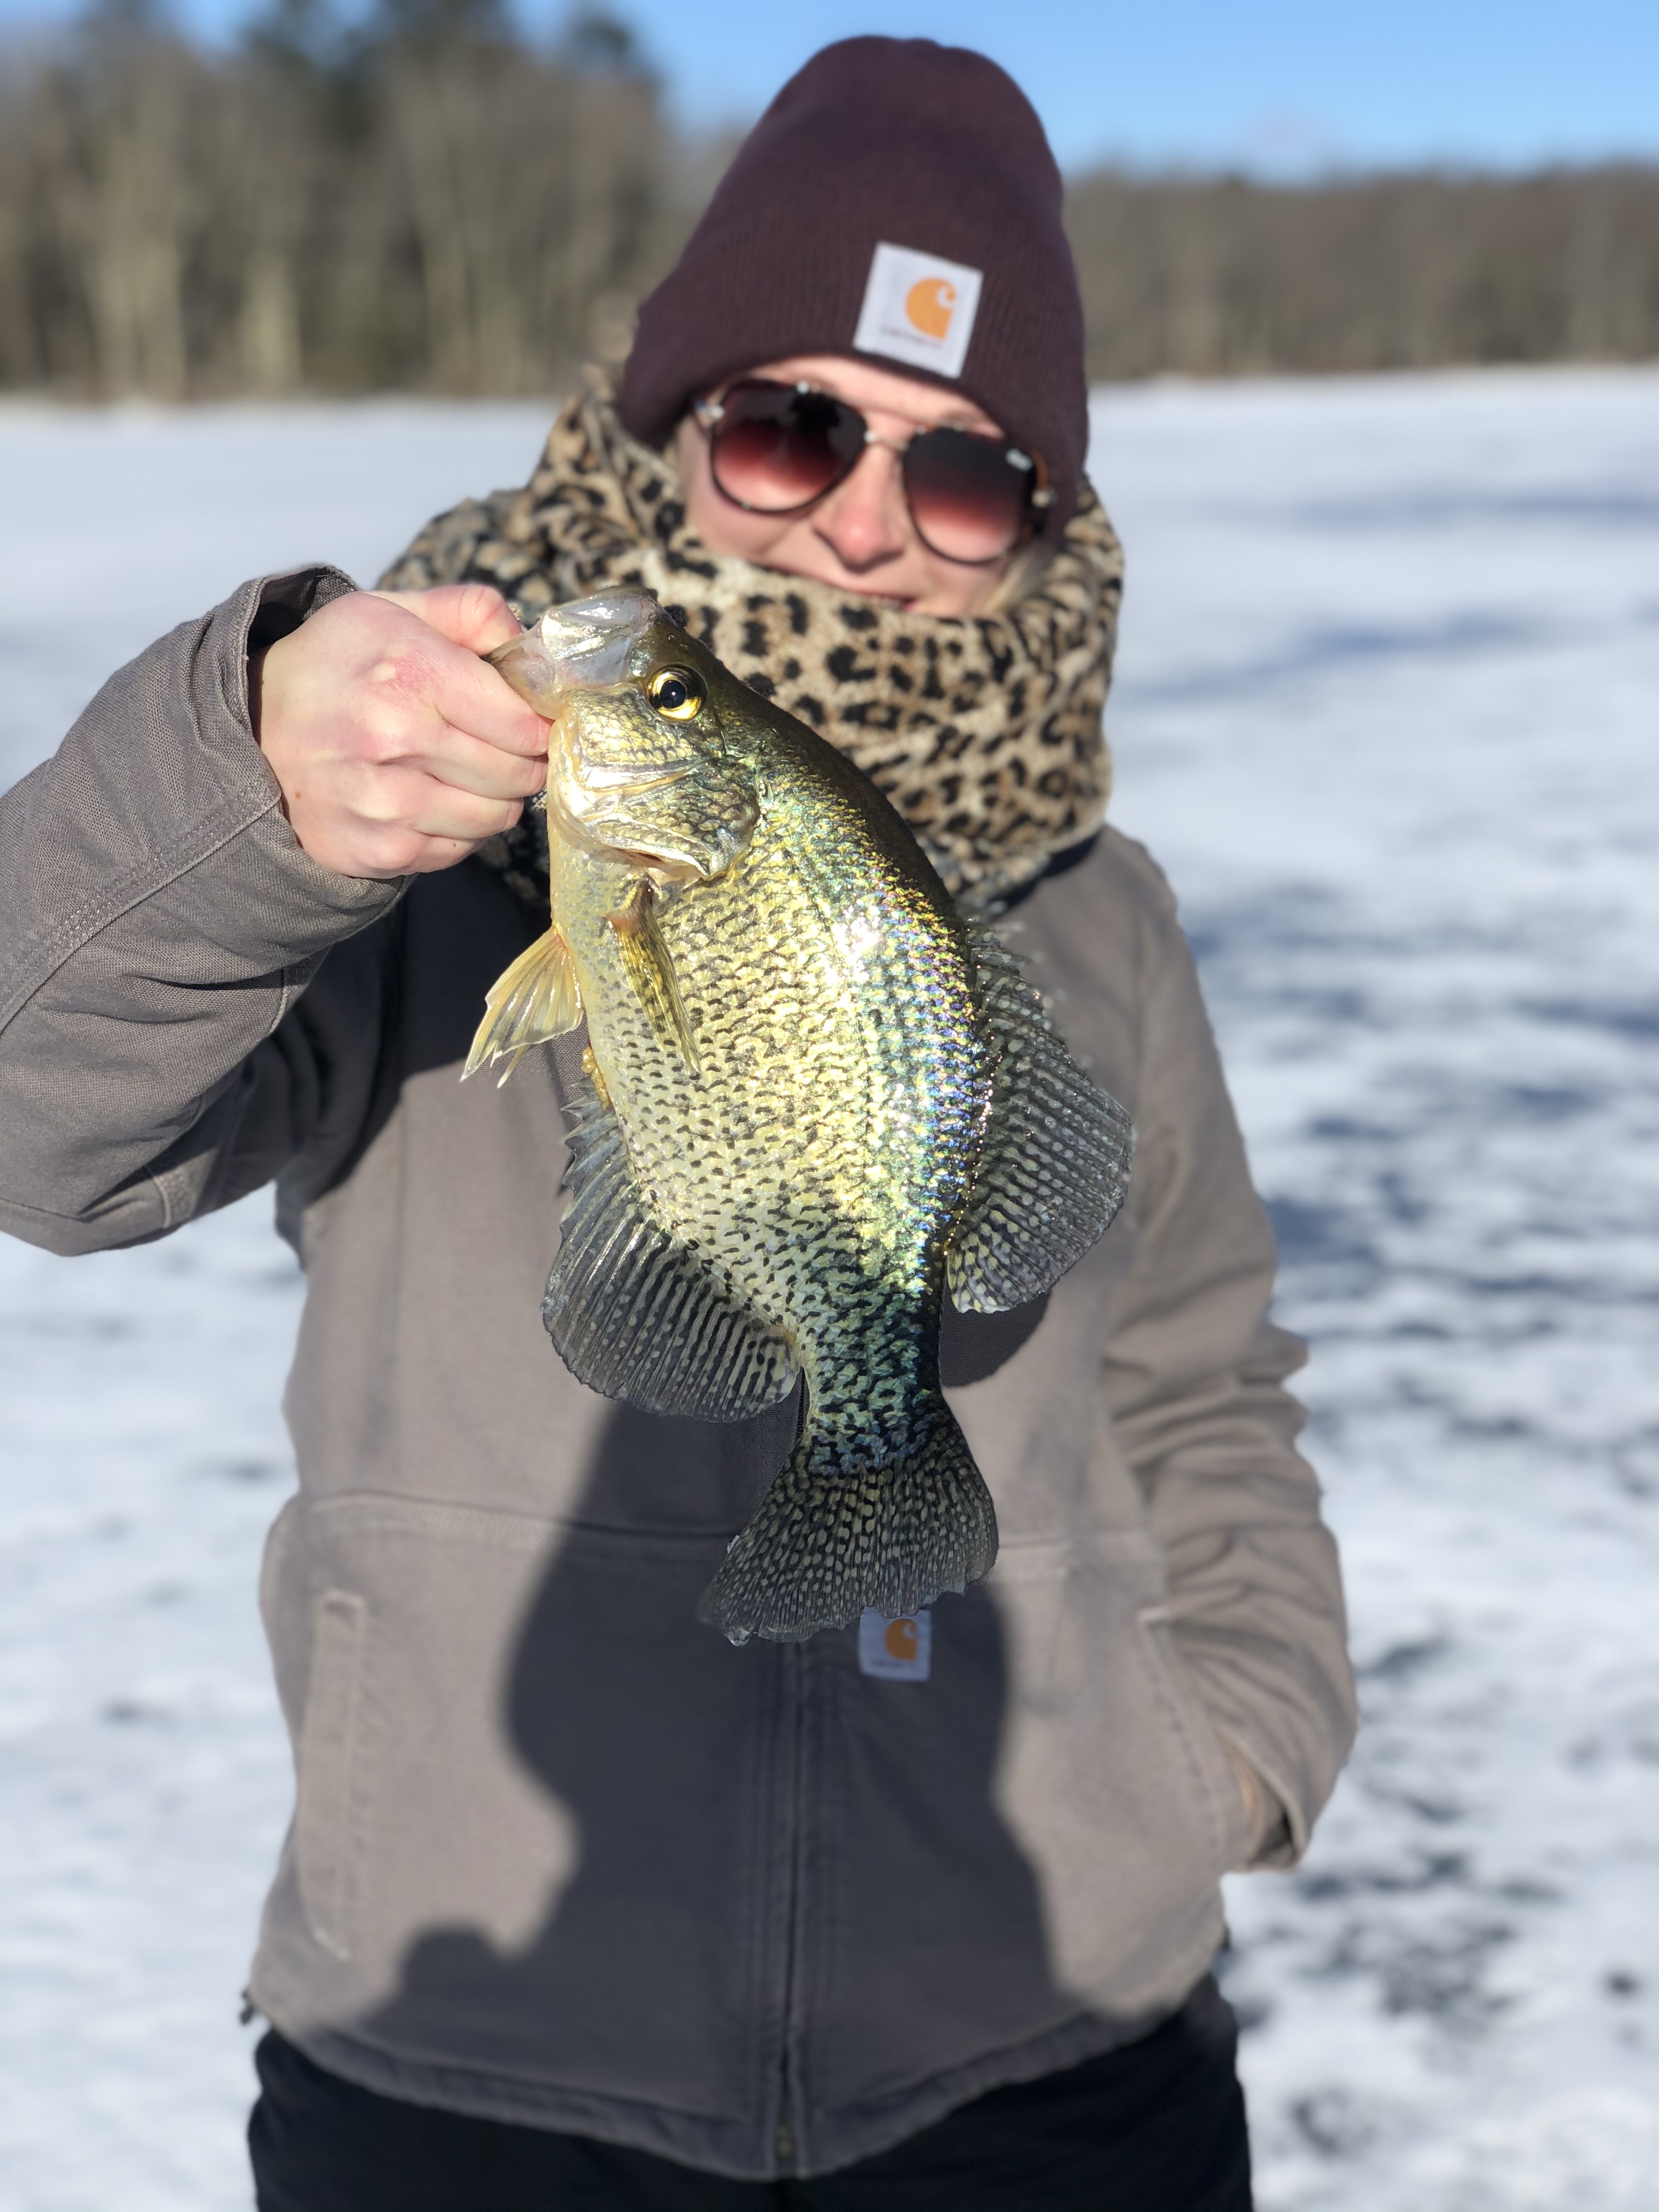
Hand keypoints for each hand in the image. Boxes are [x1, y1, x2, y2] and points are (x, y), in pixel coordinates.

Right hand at [254, 585, 548, 877]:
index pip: (521, 723)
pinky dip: (461, 830)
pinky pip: (458, 850)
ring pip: (495, 817)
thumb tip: (534, 646)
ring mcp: (384, 802)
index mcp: (410, 672)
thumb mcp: (389, 610)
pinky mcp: (376, 849)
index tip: (531, 722)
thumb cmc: (335, 665)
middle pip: (516, 774)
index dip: (537, 725)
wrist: (248, 729)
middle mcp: (395, 739)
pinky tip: (434, 800)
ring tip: (470, 775)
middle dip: (523, 763)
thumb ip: (469, 612)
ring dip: (497, 799)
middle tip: (507, 750)